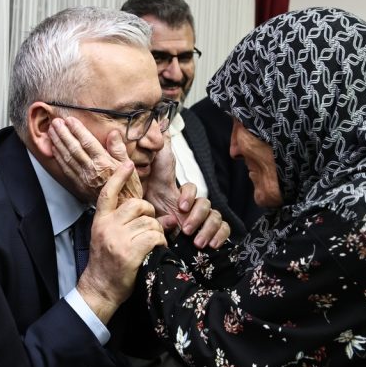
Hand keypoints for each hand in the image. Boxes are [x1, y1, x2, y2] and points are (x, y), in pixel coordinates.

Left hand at [48, 117, 141, 201]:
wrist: (122, 209)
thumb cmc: (128, 187)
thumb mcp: (128, 165)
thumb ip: (119, 149)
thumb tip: (114, 133)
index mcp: (104, 163)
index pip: (88, 143)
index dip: (77, 130)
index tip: (70, 120)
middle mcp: (91, 170)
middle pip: (74, 148)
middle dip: (63, 134)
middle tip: (56, 122)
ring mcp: (83, 178)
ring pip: (67, 158)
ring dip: (58, 143)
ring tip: (52, 131)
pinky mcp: (79, 186)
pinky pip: (66, 170)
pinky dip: (59, 158)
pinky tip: (54, 149)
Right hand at [76, 162, 166, 322]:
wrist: (100, 288)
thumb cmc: (108, 263)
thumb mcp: (110, 237)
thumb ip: (128, 223)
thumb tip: (164, 217)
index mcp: (100, 221)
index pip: (108, 193)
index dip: (118, 177)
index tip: (127, 165)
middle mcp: (107, 226)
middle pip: (138, 205)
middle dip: (149, 214)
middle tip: (150, 228)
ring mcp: (117, 239)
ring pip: (149, 222)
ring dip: (157, 233)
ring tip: (151, 244)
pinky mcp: (129, 252)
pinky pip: (153, 237)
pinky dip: (159, 243)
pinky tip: (155, 250)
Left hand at [141, 134, 230, 248]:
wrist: (141, 240)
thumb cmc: (145, 212)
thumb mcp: (145, 183)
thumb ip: (154, 153)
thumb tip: (161, 122)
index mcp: (178, 196)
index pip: (192, 189)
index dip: (188, 196)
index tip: (178, 206)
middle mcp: (191, 208)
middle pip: (206, 203)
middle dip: (197, 215)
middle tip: (186, 228)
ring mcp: (199, 222)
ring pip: (215, 217)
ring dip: (207, 228)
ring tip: (196, 241)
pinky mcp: (206, 235)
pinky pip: (223, 231)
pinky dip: (219, 236)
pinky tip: (210, 244)